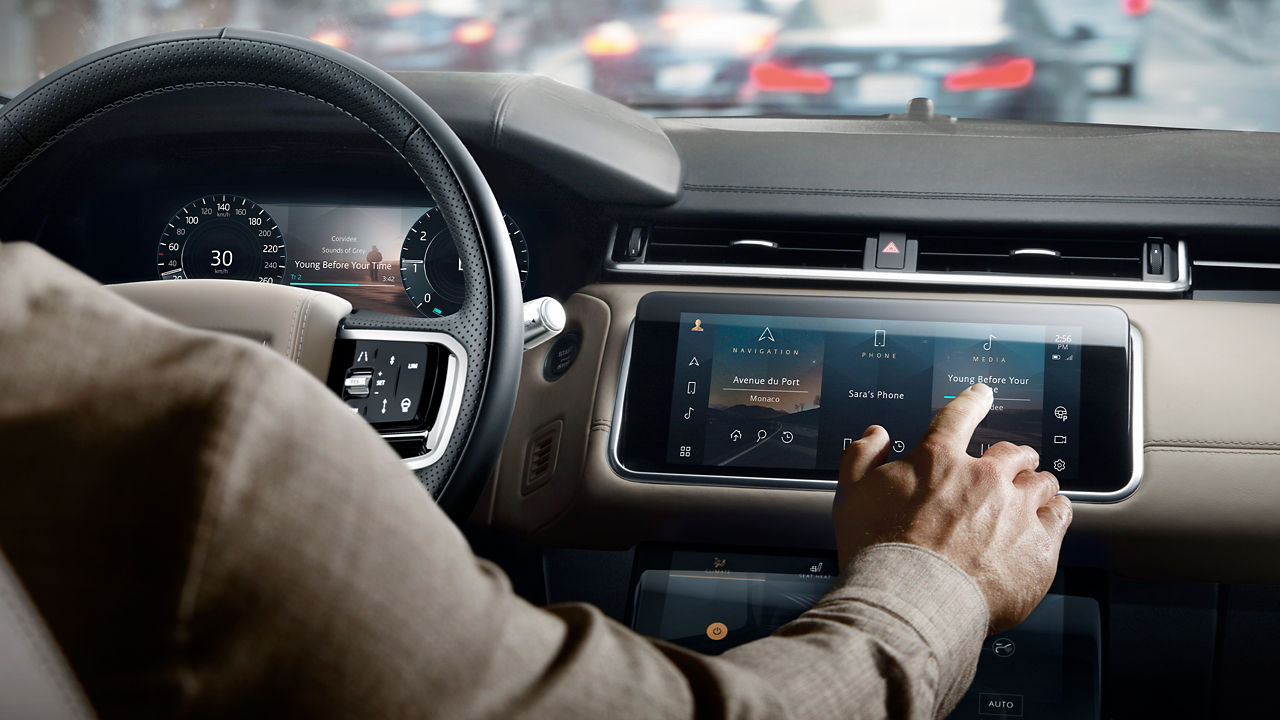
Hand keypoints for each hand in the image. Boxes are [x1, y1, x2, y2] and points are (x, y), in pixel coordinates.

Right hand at [833, 383, 1071, 633]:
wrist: (914, 601)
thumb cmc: (880, 553)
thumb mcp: (851, 496)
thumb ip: (861, 457)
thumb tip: (875, 436)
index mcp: (938, 460)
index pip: (959, 415)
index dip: (972, 402)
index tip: (981, 395)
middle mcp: (984, 477)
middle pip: (1013, 452)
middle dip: (1013, 456)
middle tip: (1009, 466)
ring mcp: (1016, 509)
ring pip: (1042, 482)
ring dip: (1036, 484)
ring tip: (1033, 495)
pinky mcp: (1040, 544)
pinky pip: (1061, 515)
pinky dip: (1056, 513)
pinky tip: (1051, 518)